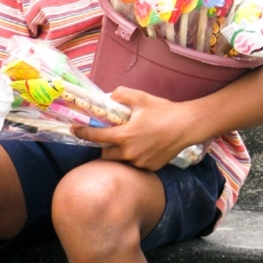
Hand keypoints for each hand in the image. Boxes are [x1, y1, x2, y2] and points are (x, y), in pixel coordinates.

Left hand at [71, 86, 201, 170]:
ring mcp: (139, 163)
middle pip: (105, 154)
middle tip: (111, 137)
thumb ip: (120, 95)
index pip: (95, 137)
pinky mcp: (149, 168)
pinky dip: (133, 158)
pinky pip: (134, 165)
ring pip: (120, 161)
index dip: (82, 133)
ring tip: (128, 142)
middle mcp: (129, 153)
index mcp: (124, 136)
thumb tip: (109, 98)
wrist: (187, 126)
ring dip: (119, 153)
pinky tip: (142, 147)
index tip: (75, 129)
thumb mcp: (140, 98)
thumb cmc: (163, 111)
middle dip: (104, 146)